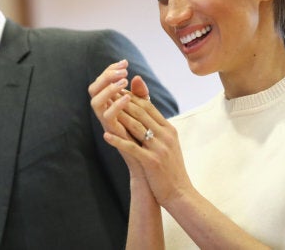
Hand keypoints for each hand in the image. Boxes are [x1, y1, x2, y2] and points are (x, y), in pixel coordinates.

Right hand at [89, 60, 151, 174]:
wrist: (149, 167)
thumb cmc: (146, 141)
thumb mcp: (145, 114)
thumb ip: (141, 96)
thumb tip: (138, 77)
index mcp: (111, 106)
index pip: (102, 83)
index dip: (109, 70)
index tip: (124, 61)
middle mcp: (105, 114)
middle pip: (93, 89)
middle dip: (105, 75)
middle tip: (122, 68)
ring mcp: (107, 123)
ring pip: (95, 101)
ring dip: (108, 88)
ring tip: (123, 80)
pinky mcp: (112, 134)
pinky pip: (107, 117)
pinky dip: (116, 105)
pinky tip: (128, 97)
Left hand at [102, 92, 193, 208]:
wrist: (180, 192)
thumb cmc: (171, 168)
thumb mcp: (167, 144)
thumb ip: (158, 128)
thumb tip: (146, 114)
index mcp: (169, 129)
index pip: (148, 107)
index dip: (132, 98)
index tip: (118, 91)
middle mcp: (165, 135)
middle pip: (141, 113)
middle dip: (123, 102)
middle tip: (108, 94)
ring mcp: (159, 148)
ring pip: (136, 126)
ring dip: (119, 116)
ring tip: (105, 109)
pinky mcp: (152, 162)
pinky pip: (131, 148)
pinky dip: (117, 141)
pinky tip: (105, 135)